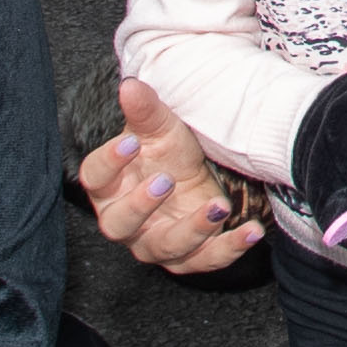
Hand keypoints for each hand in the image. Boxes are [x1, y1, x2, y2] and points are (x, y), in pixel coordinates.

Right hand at [78, 74, 265, 274]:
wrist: (201, 176)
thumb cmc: (169, 154)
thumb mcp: (161, 129)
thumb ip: (145, 111)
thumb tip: (130, 85)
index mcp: (109, 186)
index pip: (94, 177)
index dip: (109, 162)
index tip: (131, 142)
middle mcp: (125, 219)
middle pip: (118, 224)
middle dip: (141, 205)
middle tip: (165, 181)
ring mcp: (155, 242)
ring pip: (165, 247)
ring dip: (193, 230)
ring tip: (219, 206)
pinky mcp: (188, 257)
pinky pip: (206, 260)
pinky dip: (230, 248)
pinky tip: (252, 232)